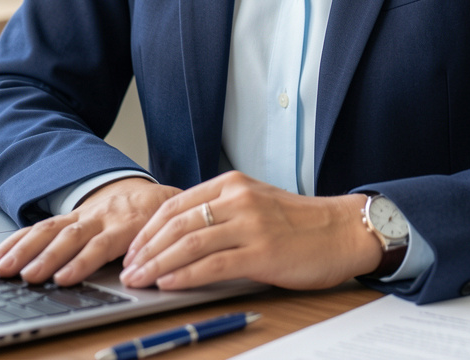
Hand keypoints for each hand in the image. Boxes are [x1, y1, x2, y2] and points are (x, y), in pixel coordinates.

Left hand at [0, 177, 180, 285]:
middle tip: (0, 270)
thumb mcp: (104, 225)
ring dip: (48, 258)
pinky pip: (103, 247)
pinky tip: (67, 277)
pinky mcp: (129, 229)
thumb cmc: (136, 217)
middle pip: (50, 231)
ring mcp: (108, 220)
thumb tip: (38, 263)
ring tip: (28, 276)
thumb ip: (81, 241)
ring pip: (72, 237)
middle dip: (23, 251)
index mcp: (81, 216)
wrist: (174, 198)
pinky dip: (83, 262)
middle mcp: (90, 215)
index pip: (42, 228)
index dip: (15, 243)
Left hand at [120, 171, 382, 291]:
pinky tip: (168, 284)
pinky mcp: (262, 252)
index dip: (148, 229)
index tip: (132, 249)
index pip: (176, 204)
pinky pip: (213, 265)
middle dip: (145, 249)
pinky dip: (185, 275)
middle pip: (176, 223)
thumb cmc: (299, 223)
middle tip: (127, 269)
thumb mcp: (256, 203)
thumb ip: (222, 212)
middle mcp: (238, 199)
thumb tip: (179, 237)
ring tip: (139, 280)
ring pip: (189, 243)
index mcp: (232, 184)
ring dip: (157, 264)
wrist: (342, 231)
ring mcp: (250, 224)